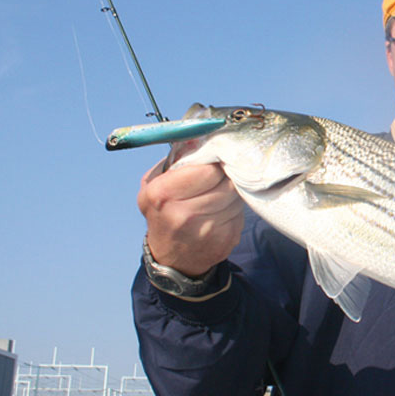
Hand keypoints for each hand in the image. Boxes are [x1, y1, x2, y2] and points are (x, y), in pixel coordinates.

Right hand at [137, 159, 245, 276]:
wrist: (172, 259)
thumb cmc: (163, 213)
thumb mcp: (153, 185)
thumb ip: (174, 160)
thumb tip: (199, 137)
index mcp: (163, 195)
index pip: (207, 169)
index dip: (216, 161)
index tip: (216, 158)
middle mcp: (184, 214)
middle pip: (226, 182)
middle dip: (227, 174)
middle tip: (224, 171)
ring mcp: (208, 230)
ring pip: (237, 196)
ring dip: (233, 189)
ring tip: (221, 190)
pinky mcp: (227, 240)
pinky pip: (241, 212)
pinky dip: (236, 207)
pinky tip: (223, 208)